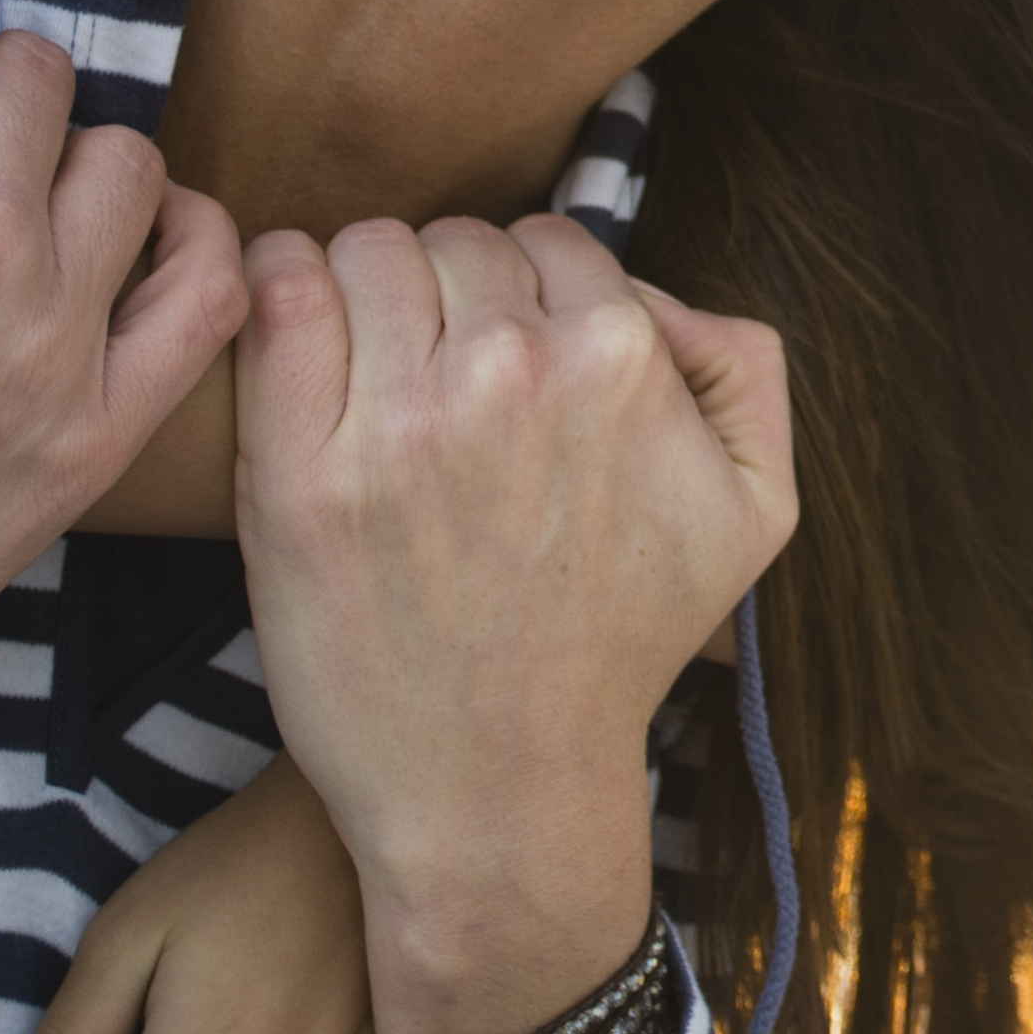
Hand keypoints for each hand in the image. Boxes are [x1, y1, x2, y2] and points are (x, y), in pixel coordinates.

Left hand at [231, 212, 793, 1033]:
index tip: (508, 362)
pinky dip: (276, 283)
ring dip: (365, 289)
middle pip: (455, 241)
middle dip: (448, 292)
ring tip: (367, 365)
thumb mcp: (758, 507)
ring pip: (366, 250)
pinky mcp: (298, 473)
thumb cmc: (620, 646)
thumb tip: (655, 293)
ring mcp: (398, 422)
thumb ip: (741, 364)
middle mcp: (513, 374)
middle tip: (438, 378)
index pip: (550, 243)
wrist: (502, 792)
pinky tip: (293, 321)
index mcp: (622, 362)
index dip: (527, 297)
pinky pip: (274, 297)